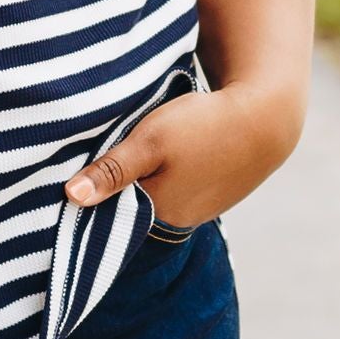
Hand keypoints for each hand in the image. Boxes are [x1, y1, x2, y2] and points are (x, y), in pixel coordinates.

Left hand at [65, 81, 301, 235]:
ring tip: (147, 147)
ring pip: (158, 194)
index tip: (82, 168)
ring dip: (148, 176)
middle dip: (121, 184)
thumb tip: (71, 198)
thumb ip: (111, 171)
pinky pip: (180, 186)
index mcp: (158, 213)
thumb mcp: (150, 142)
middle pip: (133, 204)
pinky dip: (172, 171)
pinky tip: (175, 150)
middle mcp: (178, 220)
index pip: (110, 211)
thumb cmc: (204, 126)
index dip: (96, 190)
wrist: (267, 118)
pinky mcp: (215, 192)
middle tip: (112, 149)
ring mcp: (200, 209)